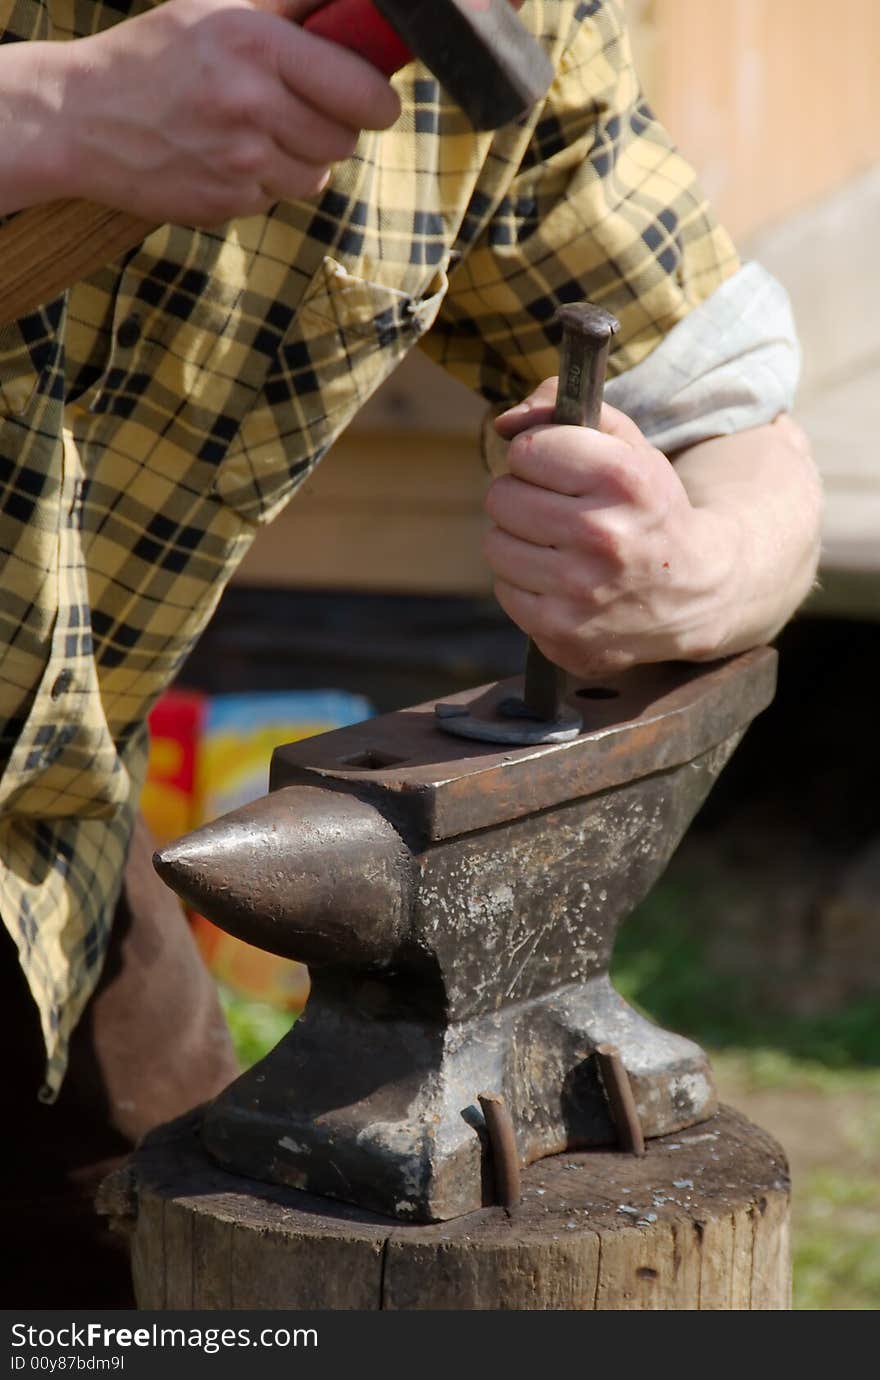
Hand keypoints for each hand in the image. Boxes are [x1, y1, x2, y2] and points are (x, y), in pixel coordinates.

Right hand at [37, 0, 400, 222]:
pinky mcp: (227, 203)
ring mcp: (239, 161)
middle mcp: (251, 104)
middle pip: (345, 138)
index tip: (373, 97)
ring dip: (302, 158)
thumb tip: (356, 11)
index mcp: (256, 44)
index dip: (377, 99)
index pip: (362, 91)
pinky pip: (278, 198)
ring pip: (317, 174)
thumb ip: (291, 9)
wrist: (81, 117)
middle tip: (302, 109)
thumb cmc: (155, 55)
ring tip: (259, 132)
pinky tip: (229, 156)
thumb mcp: (218, 10)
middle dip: (334, 126)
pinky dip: (266, 181)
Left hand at [485, 379, 740, 677]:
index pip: (526, 450)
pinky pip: (505, 590)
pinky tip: (560, 583)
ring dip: (519, 542)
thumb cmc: (650, 510)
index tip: (557, 469)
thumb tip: (504, 423)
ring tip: (558, 547)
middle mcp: (603, 535)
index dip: (538, 456)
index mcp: (624, 480)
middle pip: (502, 497)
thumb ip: (563, 411)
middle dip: (524, 498)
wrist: (698, 593)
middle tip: (557, 511)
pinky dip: (525, 585)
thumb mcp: (629, 447)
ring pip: (496, 545)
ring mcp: (581, 590)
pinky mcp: (562, 632)